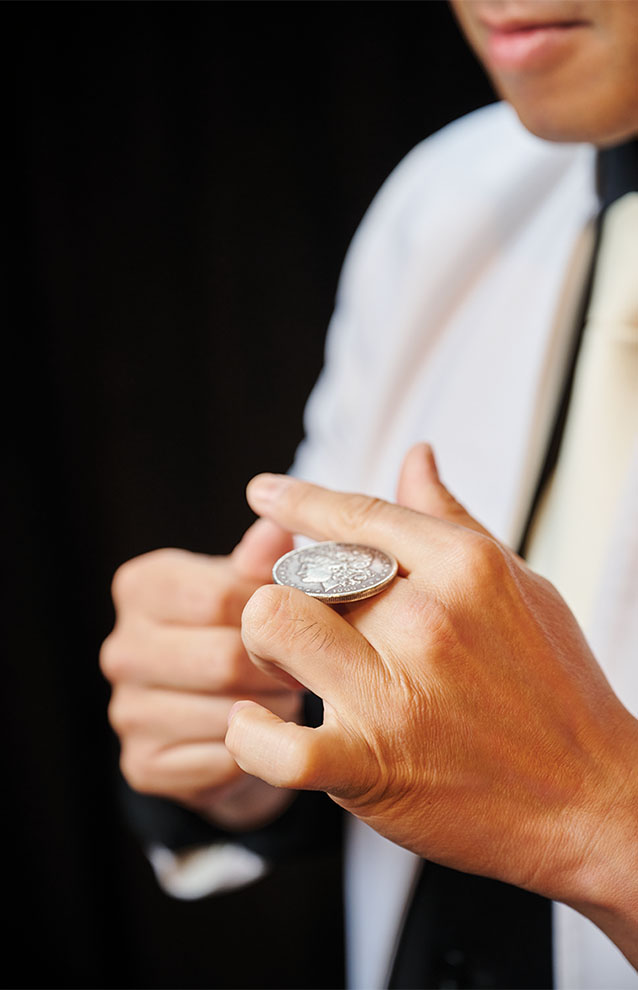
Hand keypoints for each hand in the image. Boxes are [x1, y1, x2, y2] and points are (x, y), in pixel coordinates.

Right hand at [101, 519, 302, 829]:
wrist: (224, 713)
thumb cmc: (242, 633)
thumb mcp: (253, 586)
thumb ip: (263, 558)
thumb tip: (278, 523)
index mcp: (142, 587)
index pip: (221, 597)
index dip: (274, 614)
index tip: (303, 623)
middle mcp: (121, 648)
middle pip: (225, 659)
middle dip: (276, 669)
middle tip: (303, 672)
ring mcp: (125, 711)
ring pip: (226, 715)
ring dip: (271, 714)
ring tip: (284, 700)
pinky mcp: (141, 765)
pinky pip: (220, 761)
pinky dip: (254, 753)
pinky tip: (262, 736)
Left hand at [227, 445, 637, 962]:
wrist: (591, 800)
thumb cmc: (556, 690)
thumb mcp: (517, 587)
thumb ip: (452, 521)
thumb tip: (415, 457)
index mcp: (464, 568)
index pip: (358, 513)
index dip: (299, 499)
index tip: (263, 492)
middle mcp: (426, 620)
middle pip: (305, 569)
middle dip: (295, 590)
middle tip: (312, 623)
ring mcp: (395, 695)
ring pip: (269, 623)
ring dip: (264, 643)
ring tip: (290, 666)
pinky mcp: (370, 768)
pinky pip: (270, 741)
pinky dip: (250, 737)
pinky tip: (262, 729)